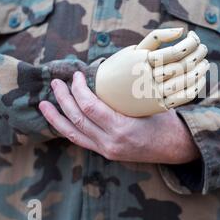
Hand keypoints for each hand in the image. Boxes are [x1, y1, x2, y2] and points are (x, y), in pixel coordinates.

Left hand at [39, 71, 199, 163]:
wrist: (176, 148)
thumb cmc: (166, 122)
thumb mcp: (150, 103)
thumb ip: (129, 91)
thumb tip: (112, 66)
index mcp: (122, 129)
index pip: (90, 107)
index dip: (78, 89)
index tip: (77, 75)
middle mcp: (110, 143)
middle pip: (77, 119)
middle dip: (63, 99)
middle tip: (56, 82)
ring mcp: (107, 150)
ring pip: (73, 133)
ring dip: (56, 117)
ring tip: (44, 103)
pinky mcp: (106, 153)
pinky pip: (81, 140)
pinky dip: (68, 128)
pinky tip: (59, 119)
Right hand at [95, 28, 208, 116]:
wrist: (103, 95)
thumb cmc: (121, 67)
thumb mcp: (134, 49)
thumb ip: (157, 37)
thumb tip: (182, 30)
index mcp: (142, 61)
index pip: (175, 51)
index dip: (190, 44)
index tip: (195, 37)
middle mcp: (148, 78)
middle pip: (182, 66)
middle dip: (198, 55)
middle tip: (204, 48)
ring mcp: (153, 93)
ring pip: (185, 81)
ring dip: (200, 70)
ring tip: (205, 62)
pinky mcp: (157, 106)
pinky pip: (182, 97)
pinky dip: (195, 87)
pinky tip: (200, 78)